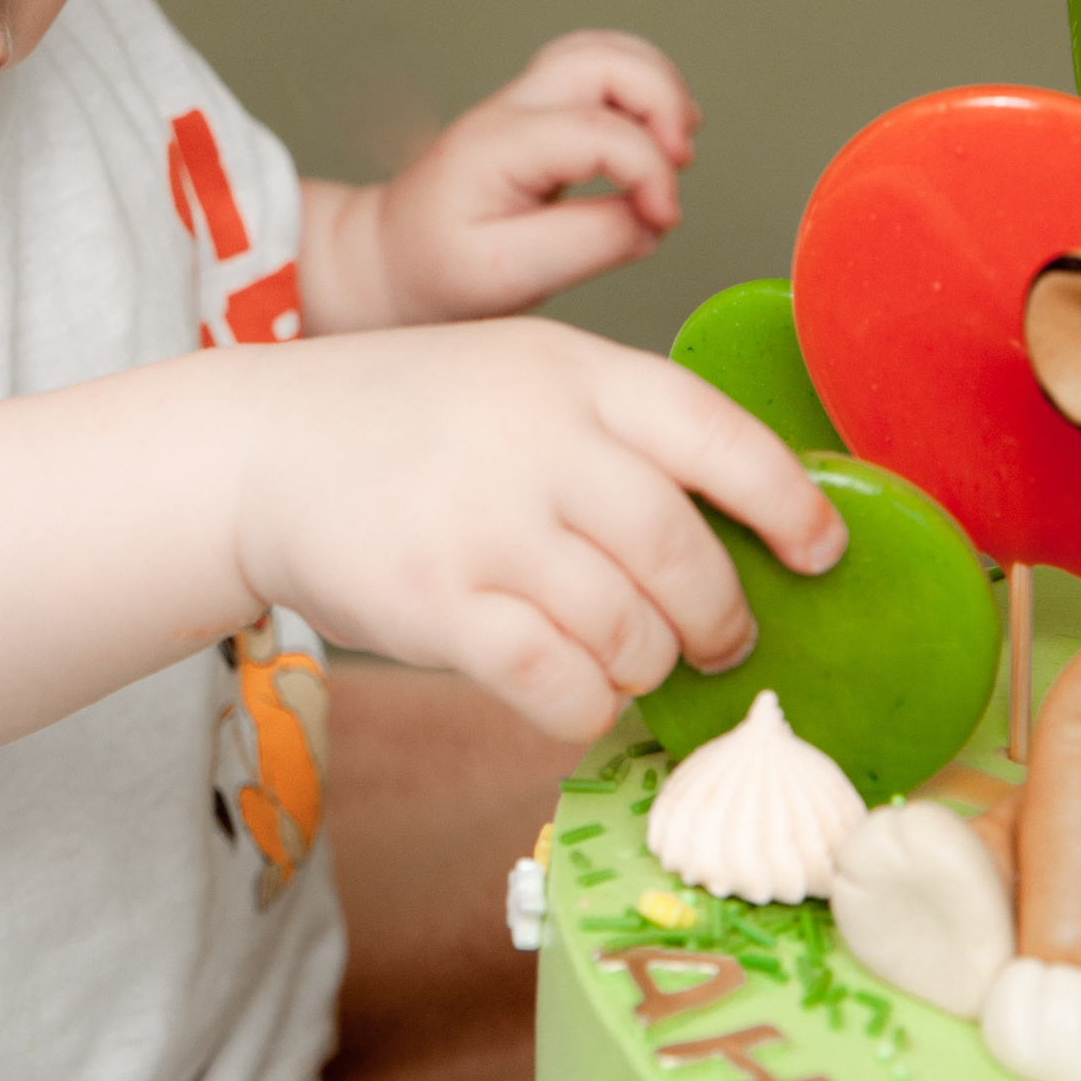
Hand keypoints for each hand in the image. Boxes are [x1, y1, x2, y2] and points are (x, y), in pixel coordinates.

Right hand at [234, 316, 841, 743]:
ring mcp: (486, 525)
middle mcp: (537, 441)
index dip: (791, 504)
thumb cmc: (410, 422)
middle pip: (686, 557)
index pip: (721, 436)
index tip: (819, 552)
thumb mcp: (520, 376)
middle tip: (717, 642)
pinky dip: (586, 706)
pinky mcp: (438, 606)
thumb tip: (749, 529)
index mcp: (574, 373)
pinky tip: (570, 689)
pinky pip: (561, 688)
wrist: (260, 447)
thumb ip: (618, 433)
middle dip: (721, 620)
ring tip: (624, 656)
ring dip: (645, 665)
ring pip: (631, 635)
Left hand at [306, 29, 699, 330]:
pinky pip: (599, 69)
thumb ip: (590, 243)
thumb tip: (652, 217)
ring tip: (678, 144)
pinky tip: (659, 132)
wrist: (392, 258)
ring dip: (658, 86)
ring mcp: (525, 102)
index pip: (598, 130)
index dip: (651, 170)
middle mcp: (513, 110)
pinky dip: (643, 88)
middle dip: (663, 99)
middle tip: (682, 161)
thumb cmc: (439, 269)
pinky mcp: (541, 112)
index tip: (663, 218)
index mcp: (499, 147)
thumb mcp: (509, 275)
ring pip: (605, 50)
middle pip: (603, 58)